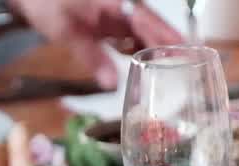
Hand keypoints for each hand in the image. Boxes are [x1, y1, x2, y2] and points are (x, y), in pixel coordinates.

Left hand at [8, 0, 182, 88]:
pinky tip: (148, 67)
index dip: (168, 38)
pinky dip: (140, 51)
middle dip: (170, 47)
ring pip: (144, 33)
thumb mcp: (67, 31)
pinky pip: (132, 37)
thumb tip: (112, 84)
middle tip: (190, 68)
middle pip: (153, 26)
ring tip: (175, 73)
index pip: (149, 20)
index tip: (188, 52)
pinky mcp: (111, 22)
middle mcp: (122, 4)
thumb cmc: (48, 3)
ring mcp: (117, 12)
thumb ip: (91, 56)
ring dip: (157, 51)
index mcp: (118, 1)